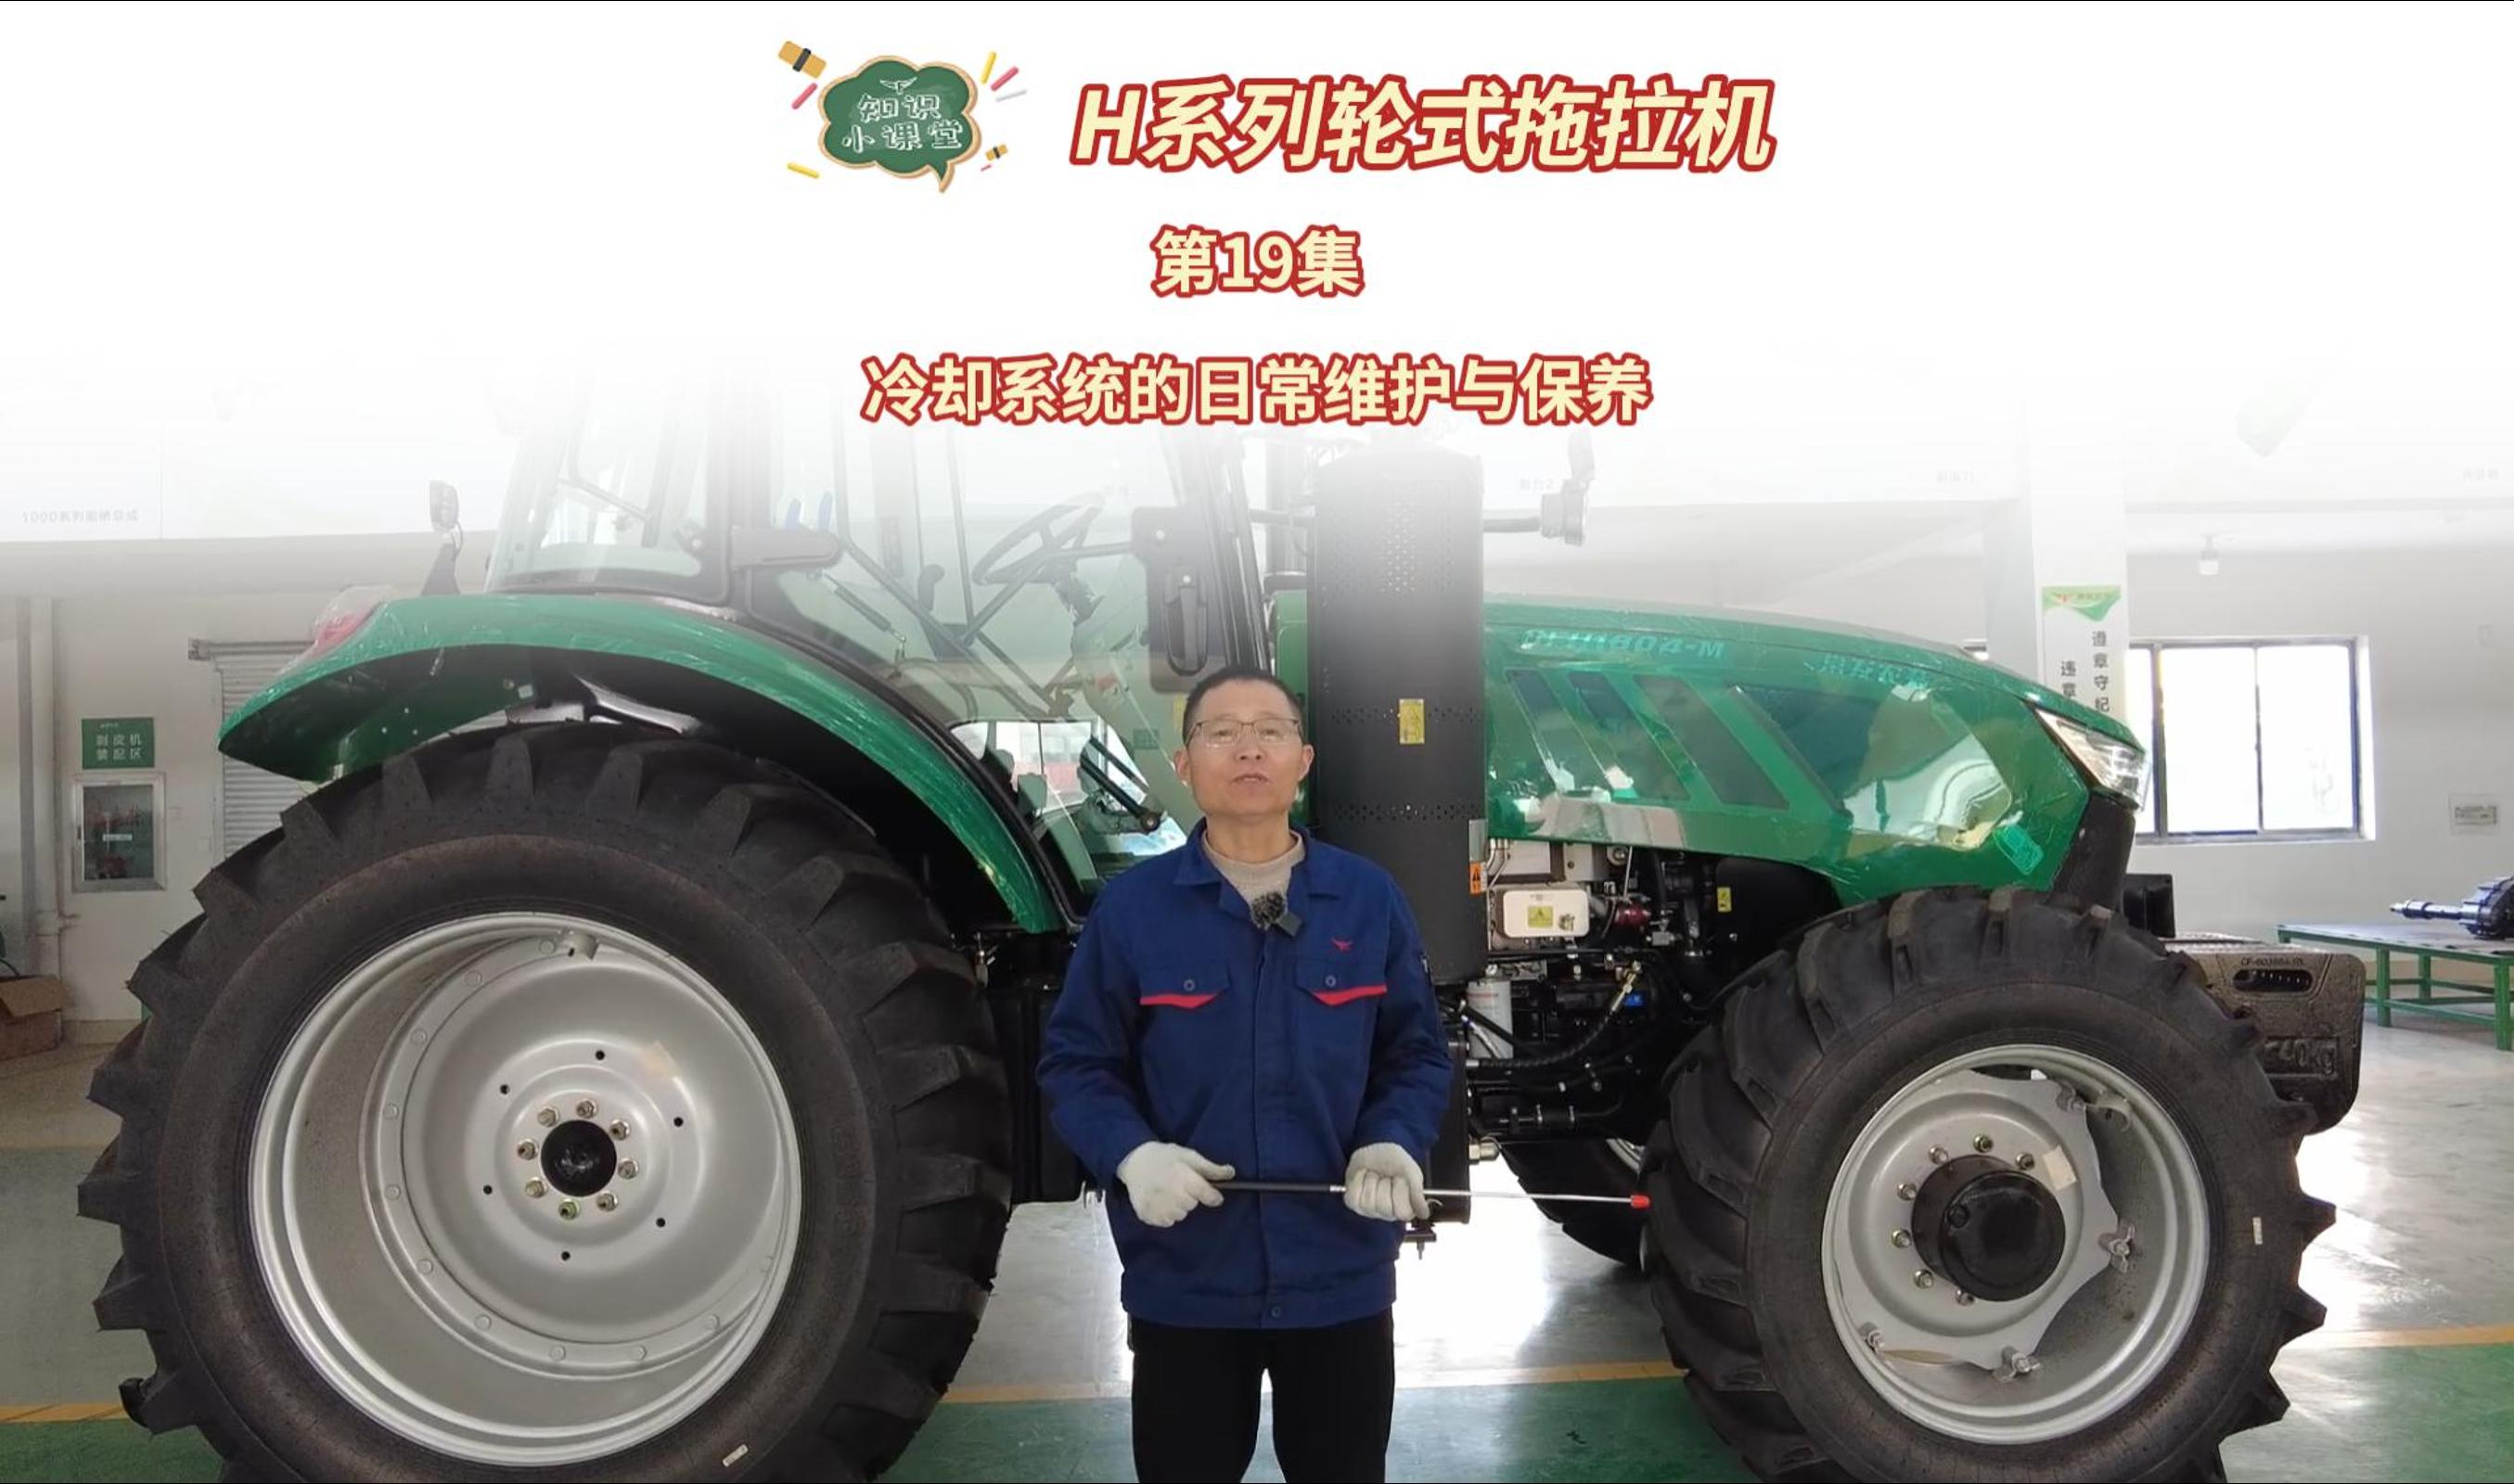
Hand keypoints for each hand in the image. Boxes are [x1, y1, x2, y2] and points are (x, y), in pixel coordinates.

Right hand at [1116, 1142, 1235, 1228]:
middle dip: (1190, 1197)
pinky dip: (1166, 1214)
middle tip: (1179, 1184)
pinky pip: (1166, 1222)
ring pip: (1180, 1215)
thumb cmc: (1164, 1157)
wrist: (1134, 1162)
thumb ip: (1210, 1168)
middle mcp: (1170, 1193)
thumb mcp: (1188, 1155)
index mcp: (1182, 1177)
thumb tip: (1231, 1173)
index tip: (1212, 1194)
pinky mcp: (1147, 1215)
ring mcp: (1157, 1206)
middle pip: (1192, 1205)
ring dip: (1178, 1206)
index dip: (1212, 1196)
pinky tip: (1160, 1200)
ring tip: (1168, 1192)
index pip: (1207, 1195)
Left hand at [1344, 1143, 1428, 1222]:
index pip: (1403, 1212)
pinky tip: (1364, 1175)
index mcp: (1404, 1207)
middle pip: (1384, 1207)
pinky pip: (1353, 1197)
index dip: (1400, 1191)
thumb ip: (1417, 1193)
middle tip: (1387, 1176)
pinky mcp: (1354, 1202)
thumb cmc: (1395, 1161)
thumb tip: (1424, 1213)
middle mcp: (1387, 1212)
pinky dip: (1357, 1180)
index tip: (1400, 1179)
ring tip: (1375, 1175)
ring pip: (1368, 1202)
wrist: (1377, 1148)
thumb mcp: (1411, 1172)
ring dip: (1371, 1181)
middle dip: (1385, 1184)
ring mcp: (1369, 1209)